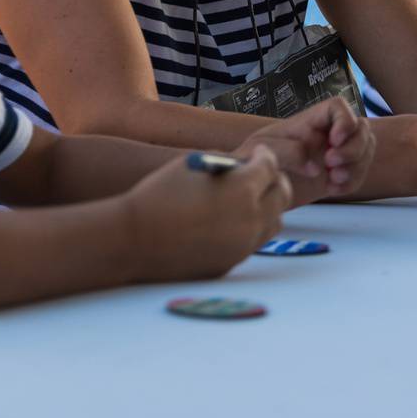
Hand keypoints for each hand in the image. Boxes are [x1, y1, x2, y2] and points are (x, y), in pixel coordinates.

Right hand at [122, 149, 290, 280]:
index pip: (270, 167)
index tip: (259, 154)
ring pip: (273, 223)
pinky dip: (249, 229)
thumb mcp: (194, 164)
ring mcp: (243, 246)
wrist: (134, 239)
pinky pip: (252, 242)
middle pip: (281, 196)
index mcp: (244, 189)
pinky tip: (231, 221)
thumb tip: (245, 165)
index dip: (265, 156)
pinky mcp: (231, 263)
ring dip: (267, 207)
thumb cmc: (159, 196)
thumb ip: (227, 162)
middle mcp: (251, 219)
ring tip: (251, 199)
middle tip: (264, 175)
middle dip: (275, 180)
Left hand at [242, 98, 374, 204]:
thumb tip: (315, 166)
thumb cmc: (252, 159)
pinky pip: (360, 173)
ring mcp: (335, 154)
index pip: (338, 106)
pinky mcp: (336, 175)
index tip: (334, 141)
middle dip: (354, 148)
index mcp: (310, 121)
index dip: (345, 121)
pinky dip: (353, 182)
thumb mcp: (261, 150)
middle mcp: (326, 134)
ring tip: (334, 179)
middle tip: (331, 164)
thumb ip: (287, 151)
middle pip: (361, 128)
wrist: (253, 186)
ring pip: (366, 148)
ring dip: (357, 165)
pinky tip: (333, 190)